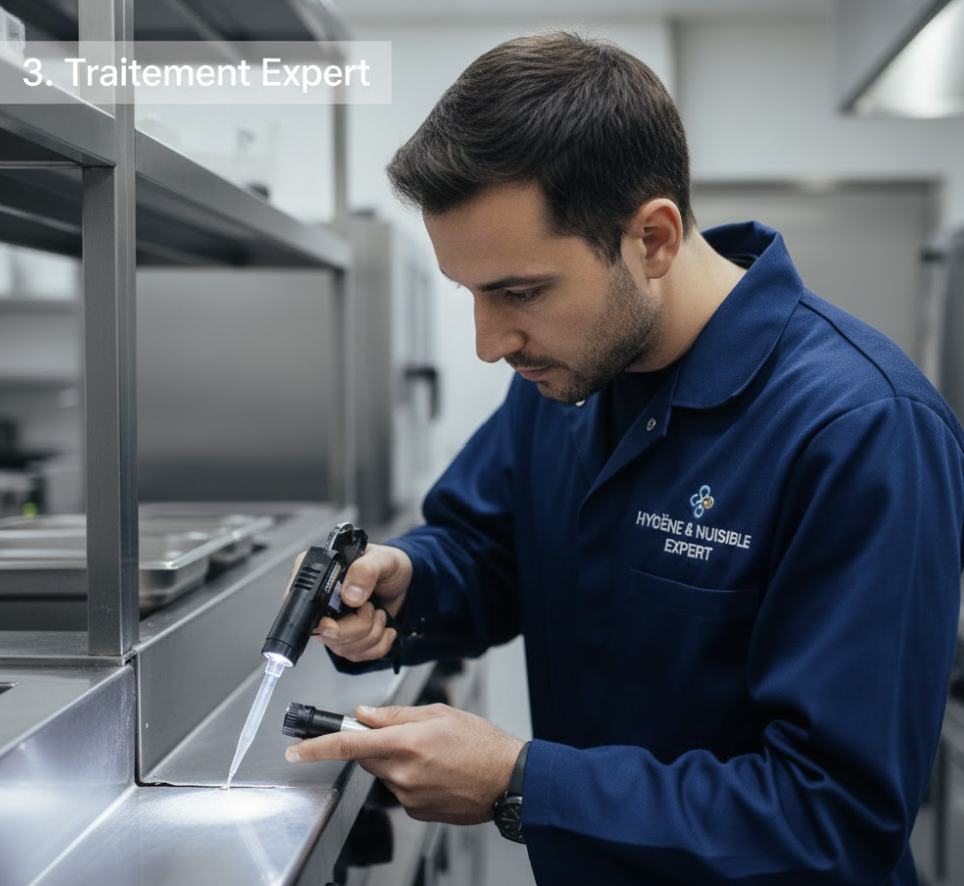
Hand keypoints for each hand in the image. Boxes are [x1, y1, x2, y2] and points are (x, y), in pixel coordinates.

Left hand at [284, 703, 524, 824]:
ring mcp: (408, 795)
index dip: (316, 747)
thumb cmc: (481, 743)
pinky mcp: (416, 811)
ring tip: (433, 755)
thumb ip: (397, 714)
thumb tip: (365, 716)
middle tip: (407, 736)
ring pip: (385, 773)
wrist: (508, 780)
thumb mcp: (440, 713)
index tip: (295, 750)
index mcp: (406, 742)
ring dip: (398, 761)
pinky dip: (410, 779)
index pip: (348, 745)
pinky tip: (437, 773)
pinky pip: (400, 790)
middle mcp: (403, 772)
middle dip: (377, 745)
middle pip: (367, 758)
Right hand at [285, 543, 411, 662]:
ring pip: (343, 648)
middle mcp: (320, 602)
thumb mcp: (382, 559)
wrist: (404, 582)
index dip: (316, 619)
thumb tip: (350, 596)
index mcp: (319, 574)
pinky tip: (384, 629)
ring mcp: (331, 624)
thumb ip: (365, 571)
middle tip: (370, 606)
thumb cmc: (388, 565)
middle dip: (356, 627)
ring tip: (378, 613)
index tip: (333, 625)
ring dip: (371, 634)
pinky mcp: (347, 640)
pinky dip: (377, 646)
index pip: (298, 602)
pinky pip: (357, 656)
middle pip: (323, 633)